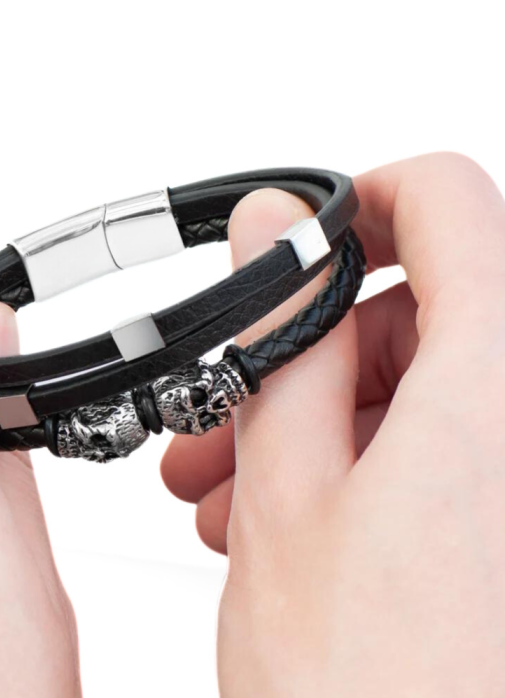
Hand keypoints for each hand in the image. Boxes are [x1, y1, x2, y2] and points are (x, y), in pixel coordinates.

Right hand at [161, 153, 504, 694]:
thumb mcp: (287, 491)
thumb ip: (280, 337)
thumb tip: (275, 232)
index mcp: (494, 384)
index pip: (449, 201)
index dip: (364, 205)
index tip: (303, 248)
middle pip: (429, 305)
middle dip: (319, 352)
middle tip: (242, 415)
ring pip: (428, 384)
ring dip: (330, 419)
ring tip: (247, 490)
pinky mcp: (499, 515)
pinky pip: (448, 445)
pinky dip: (372, 463)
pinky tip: (301, 522)